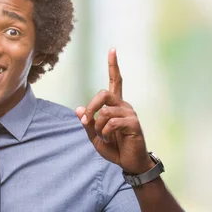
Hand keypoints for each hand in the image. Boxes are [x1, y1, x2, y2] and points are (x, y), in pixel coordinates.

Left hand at [75, 48, 153, 174]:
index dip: (113, 65)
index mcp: (116, 105)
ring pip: (105, 110)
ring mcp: (130, 113)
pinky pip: (112, 122)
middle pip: (104, 93)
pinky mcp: (133, 123)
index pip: (116, 81)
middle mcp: (124, 105)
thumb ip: (88, 123)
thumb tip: (79, 109)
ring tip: (102, 136)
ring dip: (97, 125)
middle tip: (85, 121)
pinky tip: (109, 138)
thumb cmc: (115, 148)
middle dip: (91, 106)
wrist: (130, 162)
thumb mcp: (95, 136)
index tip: (112, 49)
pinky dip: (105, 132)